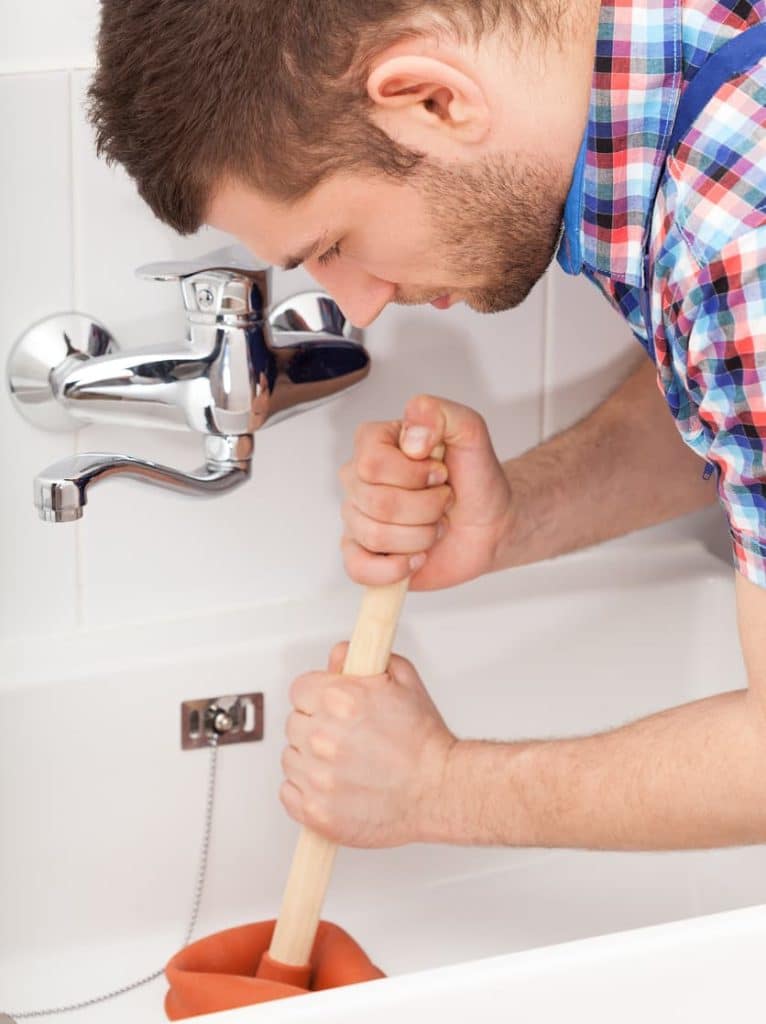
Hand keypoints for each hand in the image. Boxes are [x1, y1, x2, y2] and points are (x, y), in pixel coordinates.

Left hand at [280, 643, 455, 846]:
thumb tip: (339, 656)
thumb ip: (363, 658)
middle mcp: (324, 738)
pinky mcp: (316, 811)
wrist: (441, 791)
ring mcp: (318, 777)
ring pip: (290, 758)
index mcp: (340, 701)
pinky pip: (289, 793)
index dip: (316, 696)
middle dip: (316, 726)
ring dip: (310, 759)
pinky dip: (305, 791)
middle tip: (344, 737)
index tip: (328, 706)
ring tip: (343, 764)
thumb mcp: (403, 680)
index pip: (299, 689)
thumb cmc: (425, 743)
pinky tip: (332, 785)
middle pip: (294, 723)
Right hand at [340, 394, 511, 589]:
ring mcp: (356, 518)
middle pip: (378, 502)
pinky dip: (396, 568)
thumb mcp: (470, 431)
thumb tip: (411, 437)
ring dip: (422, 536)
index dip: (414, 474)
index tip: (440, 472)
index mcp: (373, 443)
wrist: (489, 522)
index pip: (372, 462)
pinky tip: (417, 557)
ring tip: (435, 525)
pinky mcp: (363, 555)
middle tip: (443, 501)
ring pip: (376, 535)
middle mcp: (357, 479)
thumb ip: (441, 414)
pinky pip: (358, 568)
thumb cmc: (475, 478)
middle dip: (427, 507)